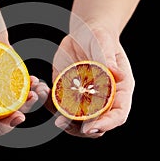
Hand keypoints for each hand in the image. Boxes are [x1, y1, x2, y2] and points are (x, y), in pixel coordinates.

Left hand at [50, 23, 134, 137]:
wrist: (85, 32)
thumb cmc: (100, 37)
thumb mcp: (104, 44)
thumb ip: (107, 59)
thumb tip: (117, 74)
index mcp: (118, 90)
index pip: (118, 114)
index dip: (106, 124)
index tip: (90, 128)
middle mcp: (101, 99)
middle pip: (94, 123)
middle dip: (78, 127)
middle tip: (61, 122)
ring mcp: (83, 97)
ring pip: (73, 119)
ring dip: (58, 116)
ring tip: (46, 99)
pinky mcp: (67, 92)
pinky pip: (58, 104)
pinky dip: (48, 101)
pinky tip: (41, 89)